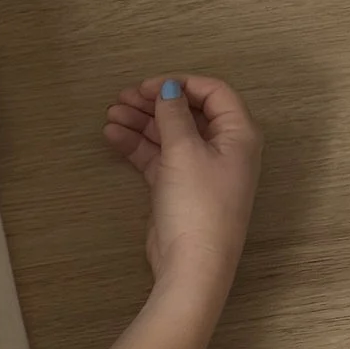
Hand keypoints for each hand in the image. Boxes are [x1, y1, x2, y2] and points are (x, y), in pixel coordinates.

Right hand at [103, 74, 260, 301]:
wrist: (192, 264)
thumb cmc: (198, 204)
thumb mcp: (184, 151)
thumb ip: (174, 115)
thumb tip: (169, 89)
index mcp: (238, 134)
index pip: (213, 93)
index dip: (181, 84)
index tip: (148, 86)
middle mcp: (223, 148)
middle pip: (188, 113)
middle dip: (155, 103)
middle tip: (122, 98)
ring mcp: (200, 169)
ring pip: (169, 135)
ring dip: (141, 123)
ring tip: (111, 115)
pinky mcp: (179, 188)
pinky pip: (158, 157)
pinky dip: (138, 146)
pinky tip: (114, 136)